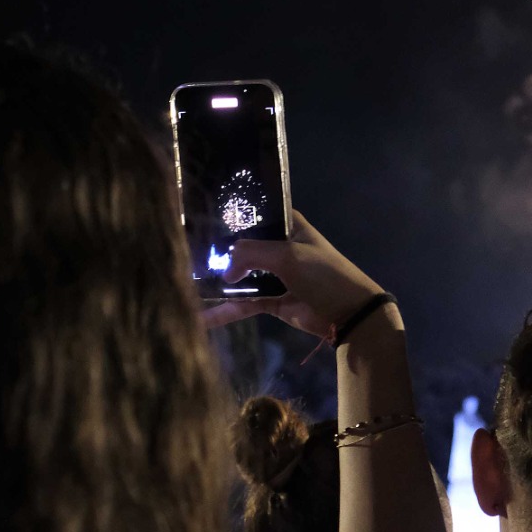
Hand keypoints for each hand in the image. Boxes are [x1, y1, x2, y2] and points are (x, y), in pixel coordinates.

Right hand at [201, 210, 383, 335]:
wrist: (348, 314)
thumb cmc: (322, 274)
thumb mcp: (288, 255)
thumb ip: (252, 253)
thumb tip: (224, 269)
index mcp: (289, 226)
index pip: (256, 214)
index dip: (232, 215)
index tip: (200, 215)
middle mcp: (279, 247)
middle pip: (243, 246)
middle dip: (217, 250)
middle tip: (183, 251)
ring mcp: (274, 275)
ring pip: (240, 276)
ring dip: (218, 281)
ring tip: (184, 283)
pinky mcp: (272, 300)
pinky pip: (244, 303)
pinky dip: (226, 310)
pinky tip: (202, 317)